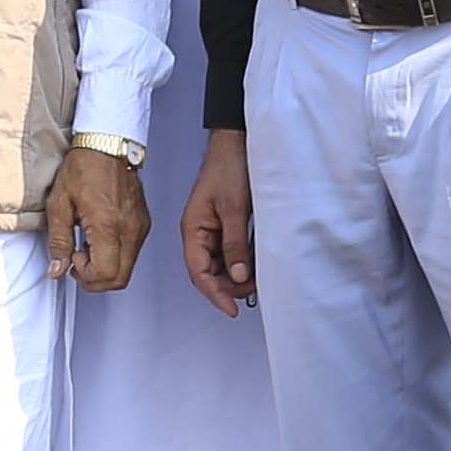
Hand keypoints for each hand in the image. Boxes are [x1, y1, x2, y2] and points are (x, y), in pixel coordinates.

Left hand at [44, 145, 144, 292]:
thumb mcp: (59, 205)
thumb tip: (57, 268)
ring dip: (105, 267)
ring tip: (87, 245)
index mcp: (108, 225)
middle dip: (96, 278)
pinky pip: (132, 253)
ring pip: (127, 268)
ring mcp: (140, 227)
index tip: (73, 260)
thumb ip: (58, 241)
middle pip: (120, 278)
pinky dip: (114, 255)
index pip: (106, 274)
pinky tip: (99, 238)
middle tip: (79, 259)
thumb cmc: (84, 168)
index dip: (86, 276)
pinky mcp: (143, 223)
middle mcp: (129, 229)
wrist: (107, 145)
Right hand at [181, 131, 253, 313]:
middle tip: (252, 290)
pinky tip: (256, 263)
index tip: (232, 309)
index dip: (215, 293)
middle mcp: (199, 232)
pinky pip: (231, 250)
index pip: (199, 272)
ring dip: (236, 275)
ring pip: (221, 263)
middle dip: (228, 286)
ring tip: (258, 278)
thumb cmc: (229, 166)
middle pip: (208, 272)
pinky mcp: (226, 224)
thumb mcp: (234, 208)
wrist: (238, 142)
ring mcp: (212, 229)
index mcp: (193, 229)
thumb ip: (234, 244)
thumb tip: (237, 275)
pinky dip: (242, 260)